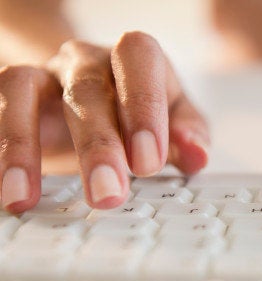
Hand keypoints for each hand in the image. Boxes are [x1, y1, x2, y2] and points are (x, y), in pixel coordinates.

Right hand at [0, 32, 209, 212]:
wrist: (94, 94)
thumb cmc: (143, 110)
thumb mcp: (176, 119)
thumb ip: (190, 134)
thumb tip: (198, 155)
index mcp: (134, 58)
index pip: (139, 61)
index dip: (143, 107)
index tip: (148, 162)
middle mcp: (86, 60)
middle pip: (87, 89)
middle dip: (97, 144)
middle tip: (107, 193)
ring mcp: (44, 74)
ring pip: (24, 90)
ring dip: (23, 145)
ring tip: (23, 197)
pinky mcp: (13, 96)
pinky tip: (6, 190)